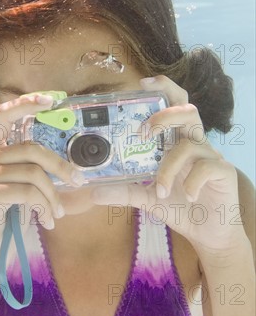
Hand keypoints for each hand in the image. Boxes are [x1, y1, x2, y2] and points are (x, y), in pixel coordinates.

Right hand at [0, 93, 83, 244]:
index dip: (25, 103)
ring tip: (57, 213)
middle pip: (30, 147)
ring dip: (53, 195)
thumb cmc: (9, 220)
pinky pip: (27, 192)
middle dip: (60, 165)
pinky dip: (44, 206)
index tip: (51, 100)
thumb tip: (81, 174)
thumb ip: (43, 176)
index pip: (2, 115)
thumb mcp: (25, 192)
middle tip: (78, 180)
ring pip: (33, 173)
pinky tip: (47, 220)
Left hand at [91, 75, 245, 255]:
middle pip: (187, 110)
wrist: (209, 233)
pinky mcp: (223, 171)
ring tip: (160, 188)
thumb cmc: (178, 205)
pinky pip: (207, 166)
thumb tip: (93, 191)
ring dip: (170, 165)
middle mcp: (193, 142)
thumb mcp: (146, 197)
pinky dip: (191, 181)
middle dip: (165, 114)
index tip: (143, 83)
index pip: (173, 105)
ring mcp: (210, 155)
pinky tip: (187, 196)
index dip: (163, 88)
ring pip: (190, 143)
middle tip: (145, 132)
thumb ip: (123, 190)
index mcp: (175, 141)